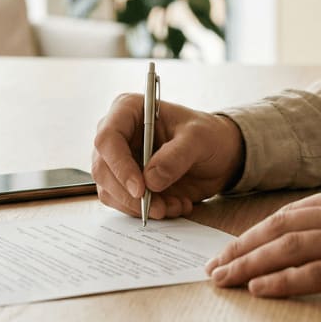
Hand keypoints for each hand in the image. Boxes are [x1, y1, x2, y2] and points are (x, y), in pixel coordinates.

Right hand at [92, 93, 243, 219]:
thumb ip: (176, 156)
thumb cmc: (207, 135)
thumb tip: (150, 180)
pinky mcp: (126, 182)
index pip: (107, 138)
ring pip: (110, 191)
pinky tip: (174, 205)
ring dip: (141, 207)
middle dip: (129, 195)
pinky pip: (125, 204)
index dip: (119, 166)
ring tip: (175, 205)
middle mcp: (118, 135)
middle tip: (159, 208)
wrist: (218, 155)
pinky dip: (148, 211)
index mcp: (128, 110)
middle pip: (103, 169)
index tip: (140, 189)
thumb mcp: (198, 139)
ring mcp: (119, 160)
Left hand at [205, 180, 320, 314]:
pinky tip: (260, 289)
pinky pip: (316, 273)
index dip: (255, 232)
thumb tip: (306, 233)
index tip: (231, 248)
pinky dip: (282, 281)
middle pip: (281, 226)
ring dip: (250, 264)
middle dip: (242, 246)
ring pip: (290, 247)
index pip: (289, 213)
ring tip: (225, 279)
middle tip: (216, 265)